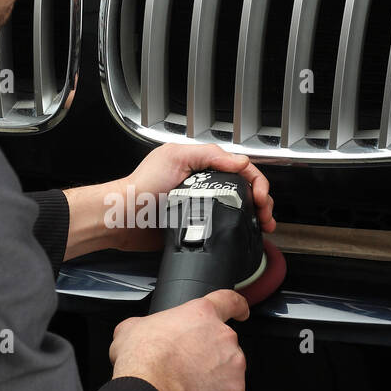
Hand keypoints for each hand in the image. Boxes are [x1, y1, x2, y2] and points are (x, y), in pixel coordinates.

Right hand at [109, 289, 249, 390]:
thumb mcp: (131, 329)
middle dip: (204, 363)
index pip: (229, 301)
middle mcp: (224, 337)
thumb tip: (137, 333)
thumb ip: (145, 326)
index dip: (237, 307)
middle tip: (179, 374)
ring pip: (222, 379)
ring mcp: (233, 366)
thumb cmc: (141, 357)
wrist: (148, 387)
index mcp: (202, 314)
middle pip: (222, 349)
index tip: (241, 313)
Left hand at [112, 143, 275, 251]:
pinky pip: (225, 227)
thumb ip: (208, 155)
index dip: (256, 181)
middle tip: (265, 216)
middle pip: (244, 190)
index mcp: (201, 166)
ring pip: (239, 210)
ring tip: (264, 227)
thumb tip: (240, 161)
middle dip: (262, 202)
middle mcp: (204, 185)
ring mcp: (202, 206)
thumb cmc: (141, 186)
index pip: (239, 169)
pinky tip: (248, 235)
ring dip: (256, 217)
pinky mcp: (198, 226)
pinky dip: (241, 230)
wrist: (124, 218)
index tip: (260, 197)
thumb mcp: (175, 158)